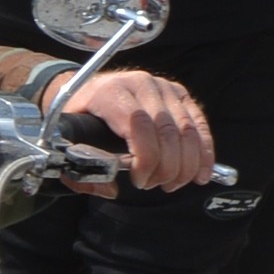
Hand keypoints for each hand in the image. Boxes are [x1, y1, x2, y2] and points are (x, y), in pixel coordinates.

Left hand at [54, 69, 214, 192]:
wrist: (87, 89)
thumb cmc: (80, 118)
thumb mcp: (70, 142)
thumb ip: (83, 171)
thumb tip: (111, 189)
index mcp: (111, 92)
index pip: (139, 125)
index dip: (146, 159)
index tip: (139, 181)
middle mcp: (141, 84)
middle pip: (167, 130)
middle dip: (167, 167)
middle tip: (155, 185)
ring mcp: (163, 87)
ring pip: (186, 130)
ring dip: (185, 164)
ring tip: (172, 184)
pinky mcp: (179, 94)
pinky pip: (198, 124)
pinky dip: (204, 152)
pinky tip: (201, 173)